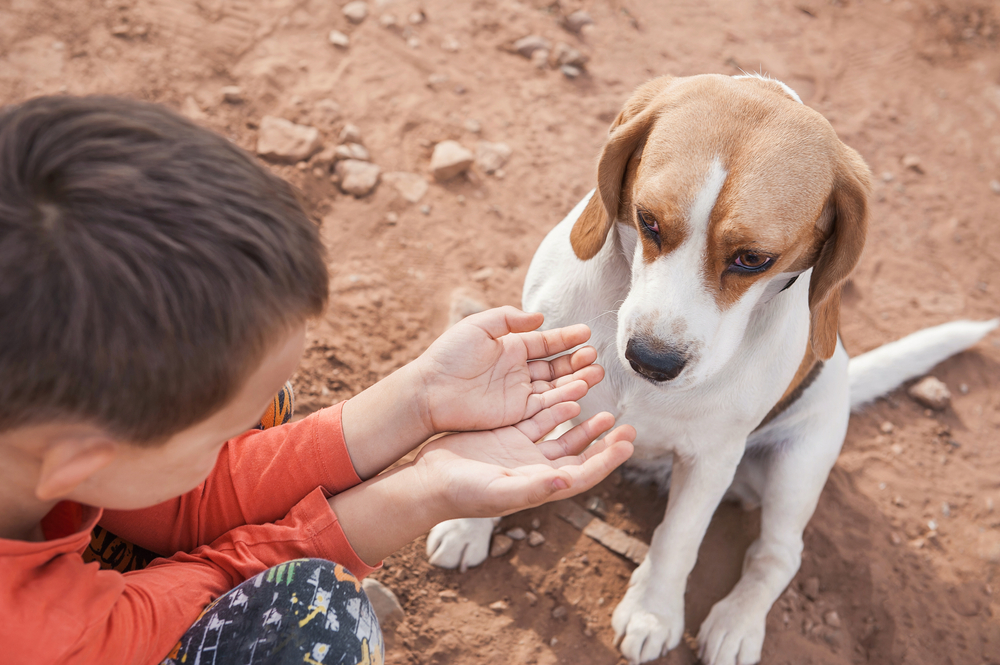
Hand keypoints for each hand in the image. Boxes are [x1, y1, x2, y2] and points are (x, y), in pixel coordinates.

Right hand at [330, 400, 634, 565]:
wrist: (429, 480)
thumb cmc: (463, 493)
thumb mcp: (499, 490)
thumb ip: (534, 487)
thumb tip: (567, 482)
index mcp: (539, 486)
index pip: (583, 474)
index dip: (607, 461)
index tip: (628, 444)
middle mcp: (536, 470)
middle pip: (579, 455)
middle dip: (604, 443)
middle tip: (628, 428)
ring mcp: (522, 453)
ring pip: (561, 435)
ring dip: (583, 424)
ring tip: (606, 412)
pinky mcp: (507, 436)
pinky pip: (538, 419)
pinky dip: (555, 410)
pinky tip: (570, 397)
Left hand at [414, 306, 602, 434]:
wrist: (430, 391)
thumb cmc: (449, 355)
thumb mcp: (478, 326)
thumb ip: (508, 319)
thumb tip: (539, 317)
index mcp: (510, 347)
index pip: (546, 342)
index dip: (566, 338)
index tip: (587, 332)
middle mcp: (518, 370)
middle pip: (555, 366)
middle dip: (576, 360)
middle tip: (595, 355)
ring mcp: (518, 392)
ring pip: (555, 386)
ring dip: (576, 379)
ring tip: (596, 373)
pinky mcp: (516, 412)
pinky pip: (546, 405)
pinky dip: (564, 398)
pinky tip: (580, 390)